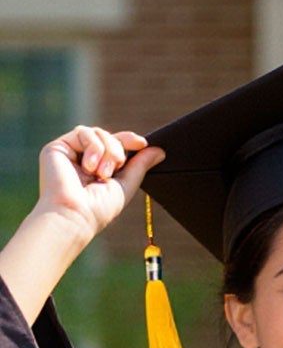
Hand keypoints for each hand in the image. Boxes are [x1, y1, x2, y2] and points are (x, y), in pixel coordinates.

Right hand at [33, 127, 159, 246]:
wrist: (75, 214)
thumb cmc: (99, 208)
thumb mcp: (126, 185)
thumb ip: (140, 166)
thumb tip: (159, 150)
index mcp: (98, 168)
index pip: (115, 145)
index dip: (129, 140)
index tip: (142, 143)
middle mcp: (83, 159)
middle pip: (108, 136)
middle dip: (118, 149)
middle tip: (116, 167)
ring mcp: (70, 152)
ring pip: (97, 132)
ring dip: (107, 150)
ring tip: (102, 173)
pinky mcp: (57, 147)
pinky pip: (83, 132)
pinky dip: (93, 147)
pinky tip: (89, 167)